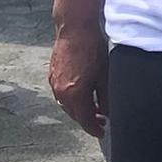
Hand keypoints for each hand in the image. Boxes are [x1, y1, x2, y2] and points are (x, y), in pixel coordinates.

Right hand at [48, 22, 108, 137]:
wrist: (74, 29)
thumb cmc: (92, 49)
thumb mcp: (104, 74)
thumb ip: (106, 96)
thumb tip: (109, 112)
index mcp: (74, 94)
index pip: (84, 119)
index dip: (94, 128)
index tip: (103, 132)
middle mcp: (60, 92)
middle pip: (74, 114)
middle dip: (88, 120)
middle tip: (102, 121)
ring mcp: (54, 84)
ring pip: (67, 106)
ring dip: (80, 110)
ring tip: (95, 108)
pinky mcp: (52, 76)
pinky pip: (62, 95)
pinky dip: (73, 100)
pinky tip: (83, 95)